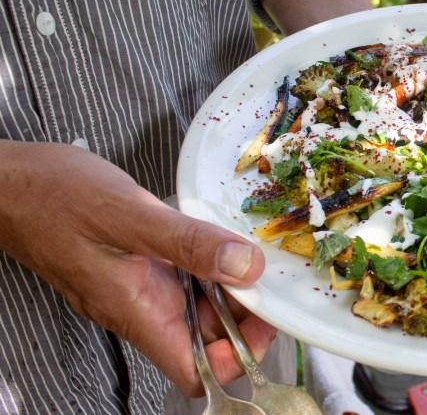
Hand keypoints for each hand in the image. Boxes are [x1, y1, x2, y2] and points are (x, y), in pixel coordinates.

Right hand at [0, 140, 274, 396]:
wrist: (10, 183)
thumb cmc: (53, 198)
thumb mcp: (128, 215)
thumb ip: (188, 243)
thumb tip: (247, 267)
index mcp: (138, 312)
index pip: (196, 371)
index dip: (236, 358)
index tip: (266, 320)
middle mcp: (141, 308)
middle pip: (207, 338)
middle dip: (244, 317)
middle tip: (271, 276)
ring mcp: (140, 287)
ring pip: (198, 305)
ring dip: (229, 286)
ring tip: (254, 252)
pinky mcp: (140, 265)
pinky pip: (184, 277)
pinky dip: (209, 263)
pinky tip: (222, 237)